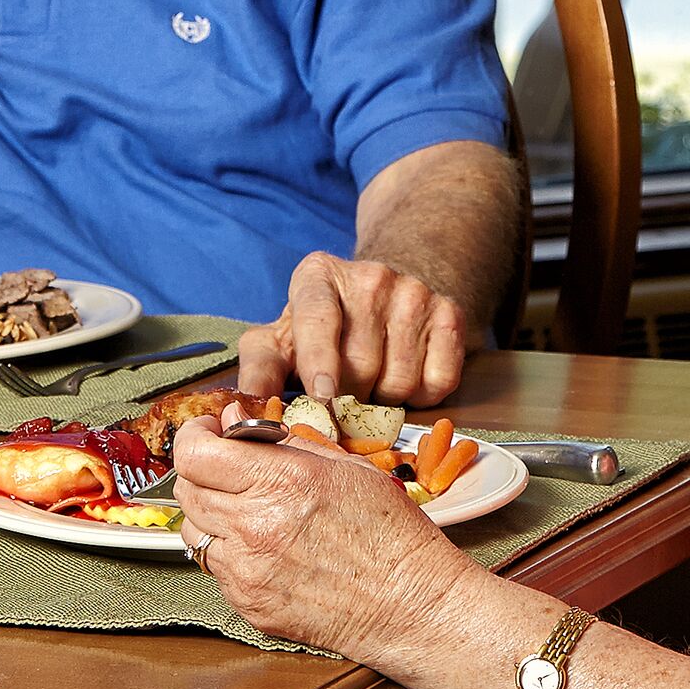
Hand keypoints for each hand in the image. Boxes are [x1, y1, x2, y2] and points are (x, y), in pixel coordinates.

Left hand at [168, 416, 474, 663]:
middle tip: (233, 469)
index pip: (194, 453)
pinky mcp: (249, 606)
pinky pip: (216, 569)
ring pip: (194, 532)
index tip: (213, 432)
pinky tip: (267, 548)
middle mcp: (253, 528)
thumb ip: (282, 441)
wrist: (413, 607)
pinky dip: (231, 553)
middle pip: (187, 490)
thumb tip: (232, 421)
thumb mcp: (345, 467)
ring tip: (253, 512)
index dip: (196, 436)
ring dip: (212, 514)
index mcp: (278, 483)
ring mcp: (247, 573)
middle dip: (204, 471)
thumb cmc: (390, 535)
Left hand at [237, 250, 469, 404]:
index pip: (317, 317)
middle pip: (360, 363)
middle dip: (349, 396)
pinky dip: (422, 396)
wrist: (381, 294)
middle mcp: (369, 276)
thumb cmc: (319, 330)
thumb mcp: (281, 340)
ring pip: (400, 378)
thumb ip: (259, 373)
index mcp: (317, 275)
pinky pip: (438, 381)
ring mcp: (414, 292)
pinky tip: (404, 378)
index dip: (319, 360)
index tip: (322, 396)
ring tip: (371, 384)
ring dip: (383, 399)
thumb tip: (239, 413)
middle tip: (342, 398)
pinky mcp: (450, 314)